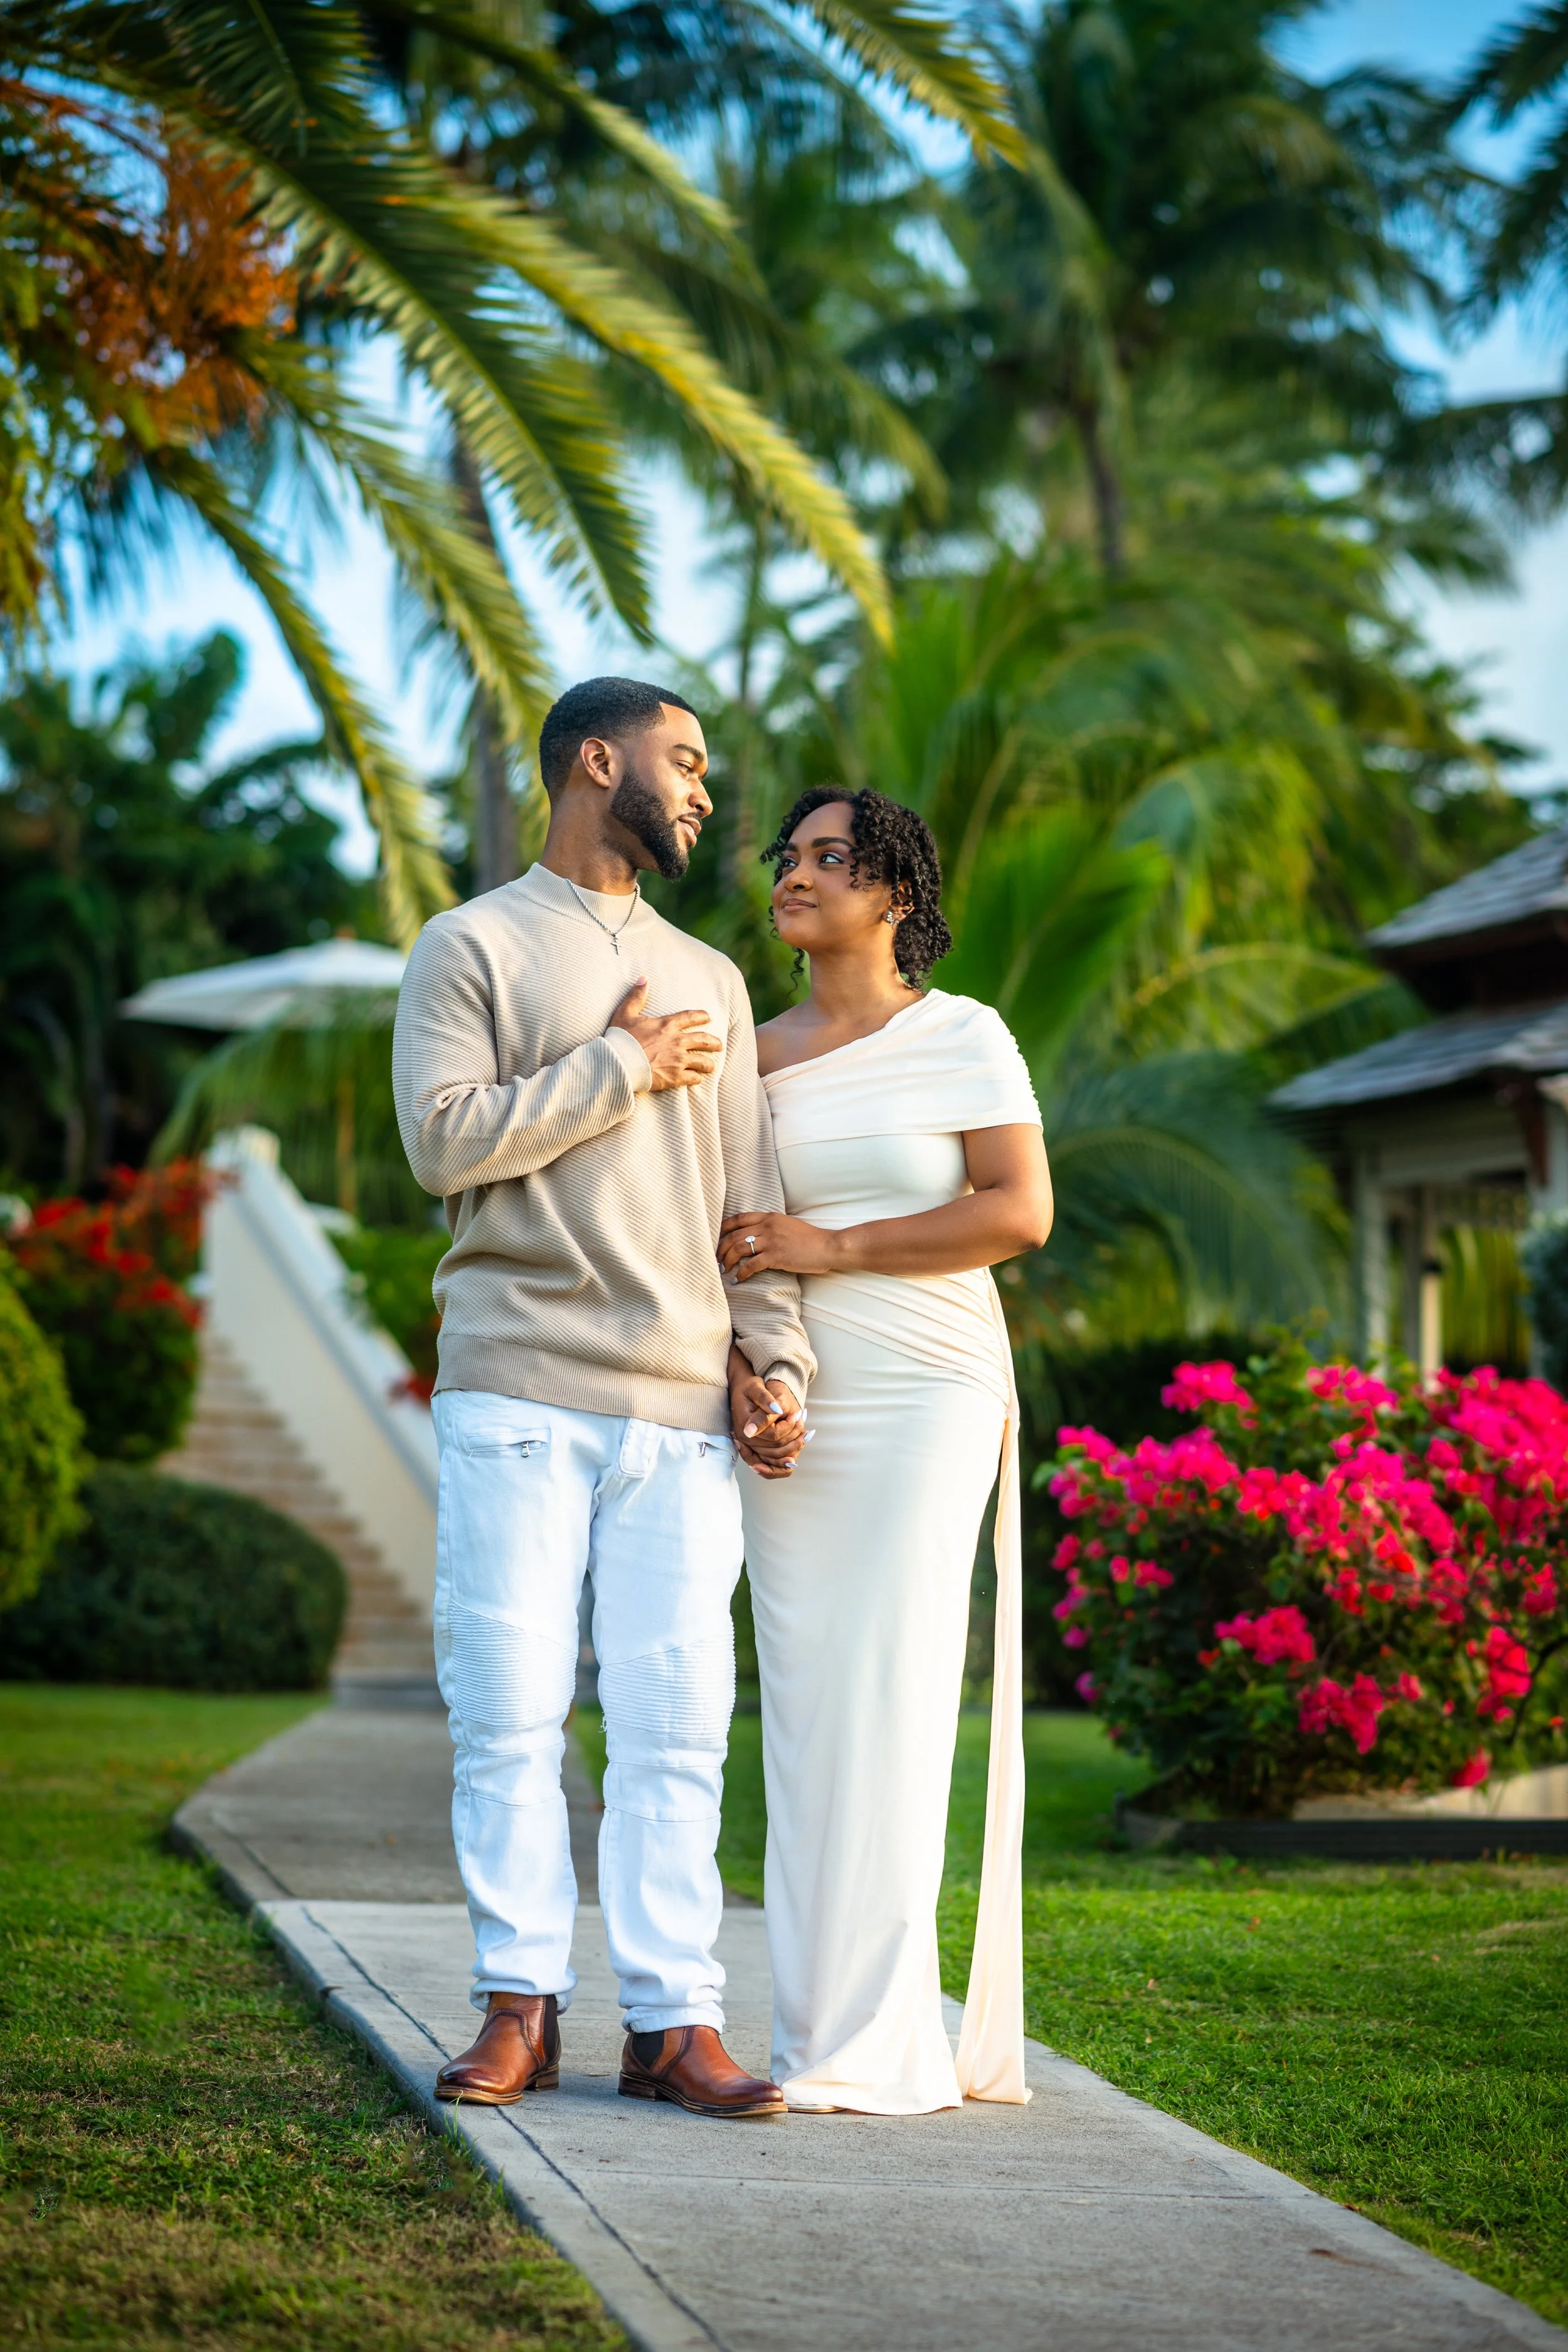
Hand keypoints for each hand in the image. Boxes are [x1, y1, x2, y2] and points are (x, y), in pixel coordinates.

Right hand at [609, 978, 720, 1092]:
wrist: (617, 1063)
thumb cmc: (620, 1039)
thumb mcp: (625, 1013)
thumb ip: (636, 996)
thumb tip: (643, 978)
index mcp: (666, 1025)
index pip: (690, 1017)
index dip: (701, 1016)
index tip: (708, 1017)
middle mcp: (677, 1041)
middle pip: (703, 1040)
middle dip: (714, 1042)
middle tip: (719, 1045)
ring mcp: (678, 1060)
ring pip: (703, 1061)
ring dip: (709, 1064)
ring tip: (711, 1066)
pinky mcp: (675, 1077)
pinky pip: (694, 1078)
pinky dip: (697, 1078)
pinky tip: (698, 1079)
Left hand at [719, 1210, 840, 1282]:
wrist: (827, 1246)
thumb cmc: (809, 1239)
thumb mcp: (787, 1225)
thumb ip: (771, 1227)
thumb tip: (755, 1236)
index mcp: (770, 1217)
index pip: (739, 1218)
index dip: (723, 1227)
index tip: (716, 1237)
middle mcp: (767, 1226)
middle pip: (734, 1234)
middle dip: (721, 1248)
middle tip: (716, 1259)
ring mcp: (771, 1241)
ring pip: (739, 1248)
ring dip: (728, 1260)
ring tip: (723, 1269)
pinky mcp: (776, 1256)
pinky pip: (751, 1265)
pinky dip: (741, 1273)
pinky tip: (738, 1279)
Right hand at [730, 1373, 805, 1478]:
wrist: (742, 1390)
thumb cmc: (749, 1387)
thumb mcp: (756, 1387)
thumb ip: (765, 1399)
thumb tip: (777, 1410)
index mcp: (745, 1427)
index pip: (773, 1436)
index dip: (788, 1427)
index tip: (796, 1414)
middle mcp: (745, 1440)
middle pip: (775, 1451)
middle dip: (794, 1440)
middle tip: (807, 1429)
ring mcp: (750, 1445)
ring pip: (775, 1457)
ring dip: (793, 1448)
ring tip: (806, 1436)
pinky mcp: (756, 1446)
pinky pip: (772, 1458)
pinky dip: (786, 1454)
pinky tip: (798, 1444)